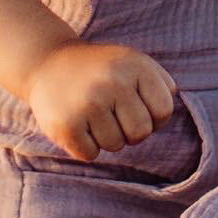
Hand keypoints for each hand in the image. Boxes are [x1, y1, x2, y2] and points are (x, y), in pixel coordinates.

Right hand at [24, 41, 176, 161]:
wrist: (46, 62)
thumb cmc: (100, 69)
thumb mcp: (132, 62)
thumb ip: (160, 82)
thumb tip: (171, 105)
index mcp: (135, 65)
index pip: (164, 111)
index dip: (151, 115)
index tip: (134, 104)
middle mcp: (113, 82)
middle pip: (141, 133)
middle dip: (128, 129)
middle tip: (110, 111)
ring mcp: (88, 104)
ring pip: (115, 146)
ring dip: (105, 136)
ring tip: (90, 113)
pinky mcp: (66, 125)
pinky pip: (90, 155)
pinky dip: (84, 145)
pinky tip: (76, 122)